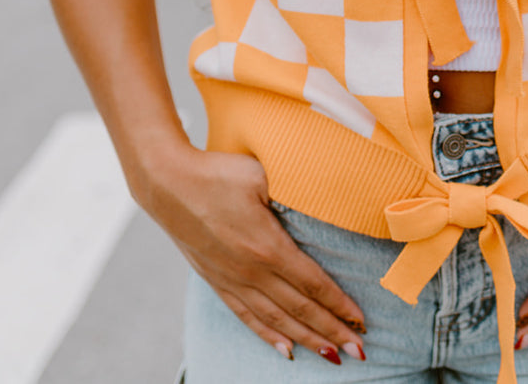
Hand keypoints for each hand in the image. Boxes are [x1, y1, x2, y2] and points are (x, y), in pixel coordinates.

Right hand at [136, 143, 366, 363]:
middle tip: (359, 350)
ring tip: (331, 355)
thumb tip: (325, 196)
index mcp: (268, 246)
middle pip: (300, 309)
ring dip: (306, 339)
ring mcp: (231, 279)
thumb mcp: (262, 175)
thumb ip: (294, 191)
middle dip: (332, 331)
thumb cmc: (217, 172)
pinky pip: (246, 316)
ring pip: (276, 319)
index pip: (313, 284)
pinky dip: (268, 335)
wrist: (166, 182)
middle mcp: (251, 271)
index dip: (339, 305)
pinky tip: (285, 349)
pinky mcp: (215, 280)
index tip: (361, 321)